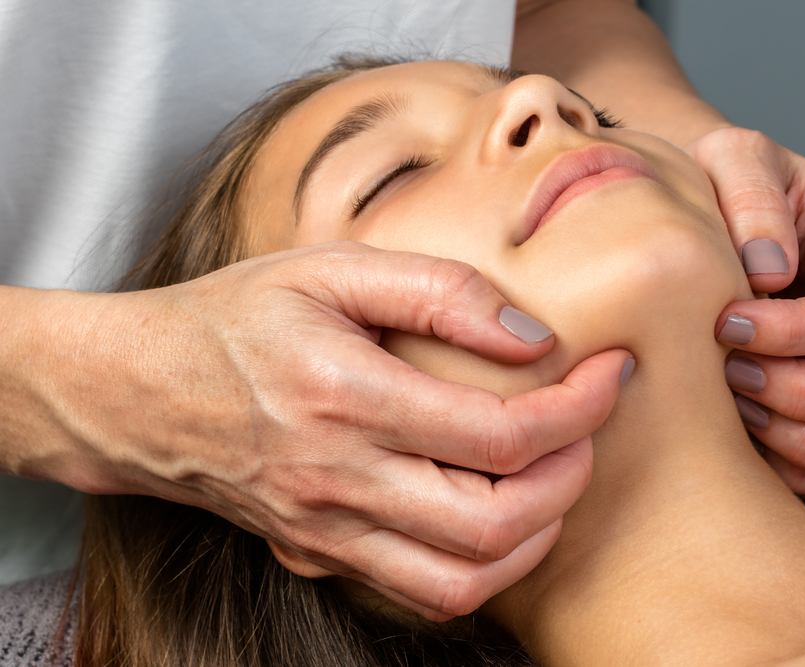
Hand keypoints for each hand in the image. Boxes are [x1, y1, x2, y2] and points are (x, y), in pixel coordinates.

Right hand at [14, 241, 628, 619]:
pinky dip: (484, 568)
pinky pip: (421, 592)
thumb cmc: (234, 318)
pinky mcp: (317, 556)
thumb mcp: (329, 268)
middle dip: (571, 477)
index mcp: (343, 397)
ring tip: (557, 472)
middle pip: (494, 525)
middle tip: (590, 425)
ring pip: (463, 580)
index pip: (498, 435)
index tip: (611, 373)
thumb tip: (534, 338)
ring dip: (536, 535)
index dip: (576, 409)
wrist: (136, 393)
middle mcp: (335, 480)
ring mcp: (324, 532)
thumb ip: (439, 290)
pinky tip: (502, 516)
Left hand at [688, 127, 804, 494]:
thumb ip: (751, 192)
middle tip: (730, 373)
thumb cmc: (723, 186)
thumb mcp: (733, 157)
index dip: (794, 333)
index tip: (724, 325)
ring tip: (736, 407)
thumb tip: (769, 270)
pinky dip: (794, 470)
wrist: (709, 224)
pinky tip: (740, 434)